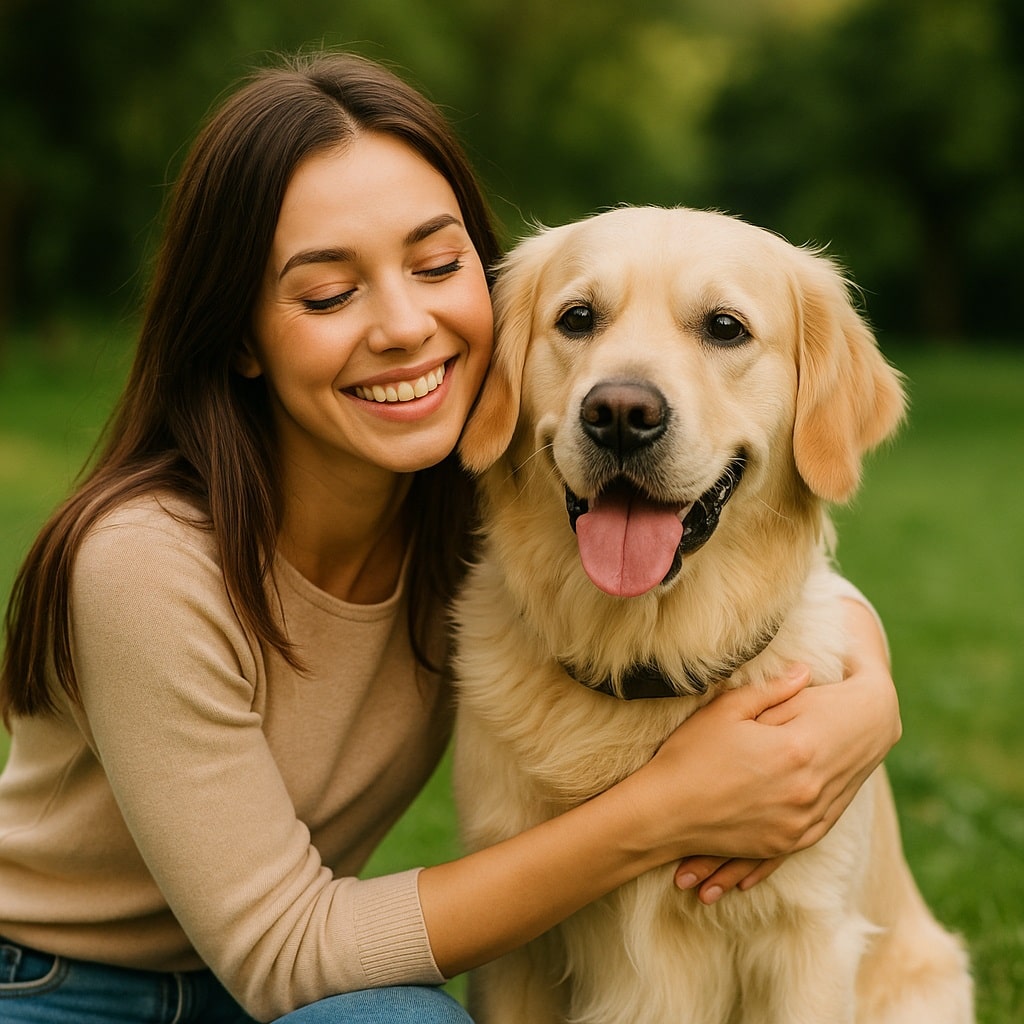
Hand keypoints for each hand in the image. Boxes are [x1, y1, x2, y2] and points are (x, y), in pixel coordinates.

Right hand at [671, 597, 900, 902]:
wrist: (662, 815)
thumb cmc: (689, 756)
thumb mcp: (726, 711)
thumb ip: (772, 690)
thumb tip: (805, 672)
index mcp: (797, 751)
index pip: (844, 718)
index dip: (851, 696)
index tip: (856, 679)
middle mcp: (809, 791)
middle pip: (853, 756)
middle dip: (861, 731)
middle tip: (867, 708)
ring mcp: (803, 823)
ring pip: (844, 790)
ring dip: (850, 767)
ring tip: (853, 746)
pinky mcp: (792, 844)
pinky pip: (825, 820)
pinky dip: (829, 801)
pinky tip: (827, 786)